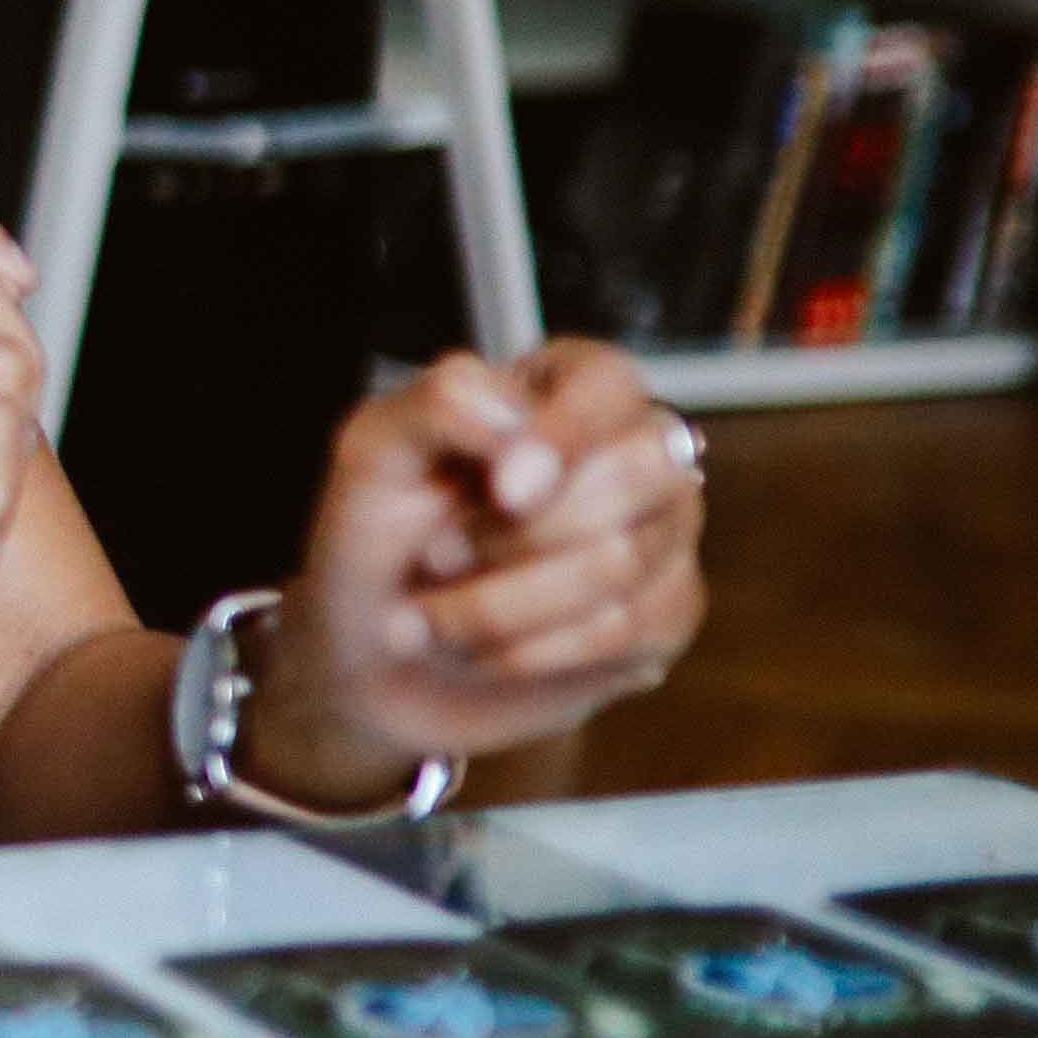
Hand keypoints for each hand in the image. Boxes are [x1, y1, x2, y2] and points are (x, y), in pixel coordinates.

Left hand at [253, 341, 707, 804]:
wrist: (372, 654)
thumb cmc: (378, 537)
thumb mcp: (375, 449)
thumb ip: (443, 404)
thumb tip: (522, 424)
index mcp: (564, 385)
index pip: (608, 382)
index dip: (565, 435)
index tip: (501, 491)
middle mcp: (632, 449)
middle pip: (639, 470)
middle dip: (520, 535)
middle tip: (436, 557)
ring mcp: (660, 533)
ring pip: (625, 560)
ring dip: (504, 603)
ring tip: (437, 615)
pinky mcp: (665, 615)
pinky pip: (629, 629)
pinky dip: (534, 650)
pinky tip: (486, 651)